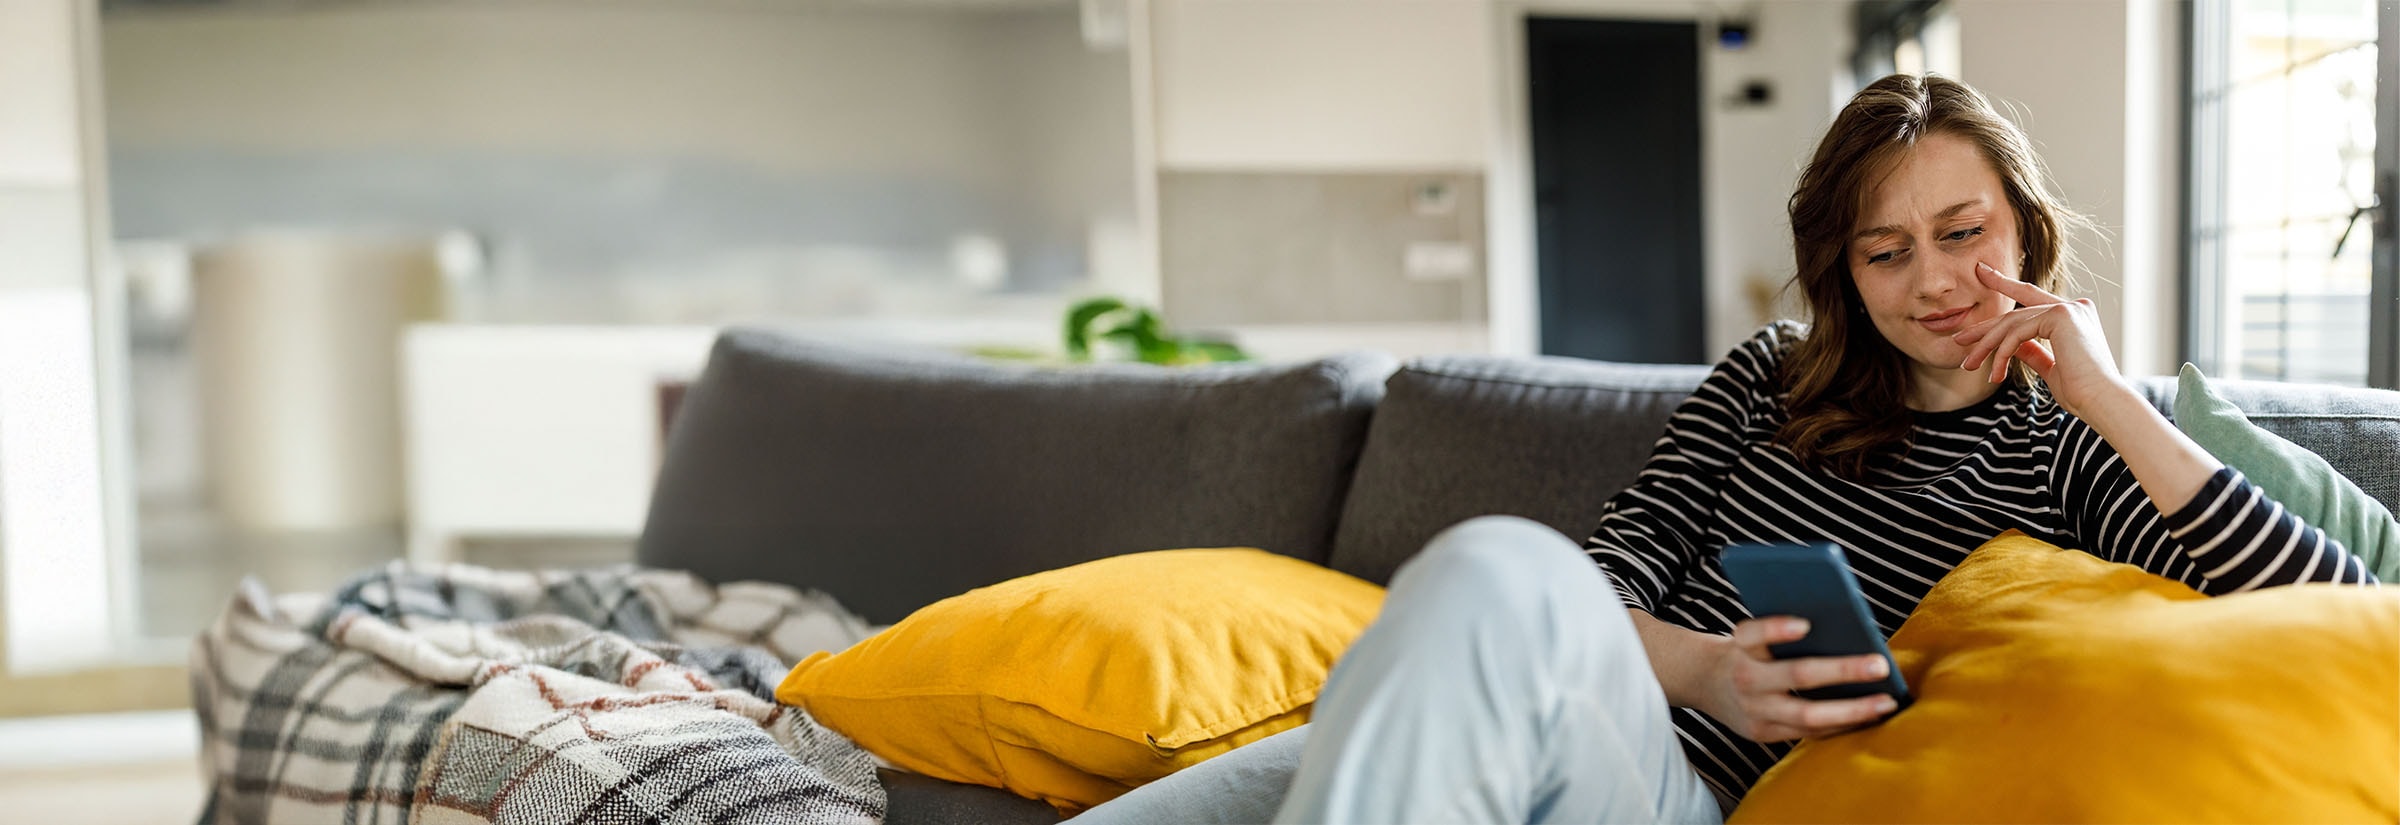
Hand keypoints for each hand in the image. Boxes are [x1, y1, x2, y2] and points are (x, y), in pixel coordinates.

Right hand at [1697, 616, 1900, 743]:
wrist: (1702, 681)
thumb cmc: (1745, 650)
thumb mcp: (1751, 634)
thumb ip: (1782, 633)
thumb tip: (1846, 631)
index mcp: (1740, 646)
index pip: (1753, 634)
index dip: (1777, 629)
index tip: (1805, 623)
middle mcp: (1745, 678)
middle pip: (1796, 675)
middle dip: (1842, 671)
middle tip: (1880, 665)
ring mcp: (1754, 710)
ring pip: (1808, 715)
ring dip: (1852, 710)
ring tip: (1887, 702)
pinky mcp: (1762, 733)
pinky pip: (1808, 733)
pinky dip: (1841, 725)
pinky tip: (1869, 716)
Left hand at [1951, 262, 2130, 416]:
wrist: (2102, 401)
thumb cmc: (2081, 392)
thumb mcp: (2051, 367)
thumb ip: (2033, 351)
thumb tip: (2013, 346)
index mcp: (2074, 316)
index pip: (2031, 298)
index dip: (2004, 284)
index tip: (1982, 273)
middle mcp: (2073, 306)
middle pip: (2016, 312)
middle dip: (1984, 328)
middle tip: (1959, 340)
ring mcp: (2068, 308)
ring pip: (2012, 324)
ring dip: (1986, 346)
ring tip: (1968, 365)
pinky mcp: (2061, 315)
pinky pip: (2018, 332)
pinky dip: (2001, 353)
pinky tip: (1995, 373)